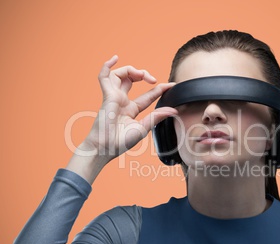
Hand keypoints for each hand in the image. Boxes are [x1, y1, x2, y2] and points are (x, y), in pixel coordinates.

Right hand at [67, 56, 176, 182]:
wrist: (104, 148)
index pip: (147, 96)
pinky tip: (114, 58)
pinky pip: (103, 76)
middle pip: (133, 80)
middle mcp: (122, 101)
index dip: (159, 89)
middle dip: (144, 75)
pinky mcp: (107, 95)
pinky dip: (107, 65)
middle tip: (153, 80)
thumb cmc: (120, 142)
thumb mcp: (143, 128)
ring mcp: (113, 97)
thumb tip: (174, 111)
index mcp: (131, 110)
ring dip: (132, 70)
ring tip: (142, 75)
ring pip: (121, 74)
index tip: (172, 85)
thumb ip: (157, 117)